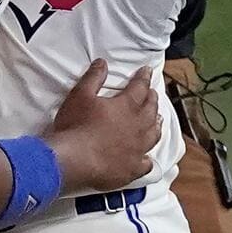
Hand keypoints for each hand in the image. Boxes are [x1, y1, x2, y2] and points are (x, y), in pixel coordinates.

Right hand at [46, 60, 159, 193]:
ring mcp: (137, 150)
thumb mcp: (80, 94)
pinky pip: (146, 164)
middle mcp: (138, 126)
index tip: (147, 71)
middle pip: (151, 110)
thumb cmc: (76, 125)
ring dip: (156, 125)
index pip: (140, 87)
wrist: (73, 160)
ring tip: (158, 119)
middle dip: (153, 99)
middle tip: (152, 93)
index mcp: (127, 106)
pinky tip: (147, 158)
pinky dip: (148, 159)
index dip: (144, 77)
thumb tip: (103, 63)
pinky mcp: (132, 169)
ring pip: (154, 135)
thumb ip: (94, 77)